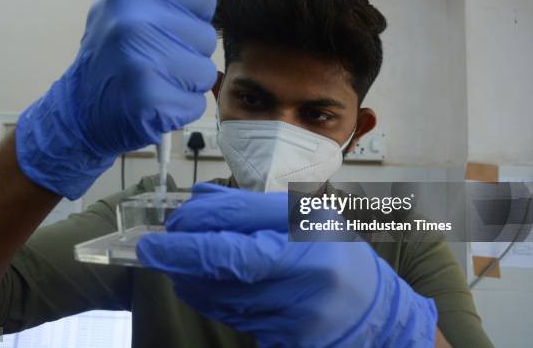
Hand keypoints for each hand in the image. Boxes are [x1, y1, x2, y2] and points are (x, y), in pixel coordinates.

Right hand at [16, 0, 216, 198]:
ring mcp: (143, 66)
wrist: (79, 110)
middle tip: (157, 61)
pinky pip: (195, 103)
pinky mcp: (152, 104)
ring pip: (204, 72)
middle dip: (189, 53)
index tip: (167, 30)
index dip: (190, 17)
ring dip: (187, 82)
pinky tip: (156, 104)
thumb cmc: (106, 52)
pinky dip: (180, 108)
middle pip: (207, 38)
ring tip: (157, 82)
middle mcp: (135, 25)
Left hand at [138, 183, 437, 347]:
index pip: (234, 236)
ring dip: (191, 280)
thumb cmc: (338, 254)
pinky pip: (234, 318)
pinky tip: (207, 286)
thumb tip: (199, 200)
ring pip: (221, 297)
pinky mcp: (286, 341)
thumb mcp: (305, 217)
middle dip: (179, 258)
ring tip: (182, 263)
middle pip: (221, 269)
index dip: (189, 234)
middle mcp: (303, 280)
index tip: (162, 232)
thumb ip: (250, 208)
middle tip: (155, 249)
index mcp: (308, 240)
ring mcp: (295, 317)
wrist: (377, 313)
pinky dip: (212, 300)